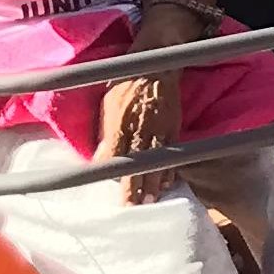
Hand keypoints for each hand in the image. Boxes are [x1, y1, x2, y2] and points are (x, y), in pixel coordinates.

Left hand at [96, 72, 181, 206]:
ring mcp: (159, 129)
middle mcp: (140, 130)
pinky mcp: (173, 127)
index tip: (118, 196)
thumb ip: (103, 132)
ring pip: (157, 160)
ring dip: (155, 182)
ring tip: (153, 199)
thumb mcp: (106, 105)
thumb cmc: (123, 85)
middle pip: (139, 164)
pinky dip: (170, 167)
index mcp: (120, 125)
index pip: (116, 158)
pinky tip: (169, 181)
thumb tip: (100, 157)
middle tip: (136, 206)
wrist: (155, 67)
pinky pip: (172, 151)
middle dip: (137, 187)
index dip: (117, 178)